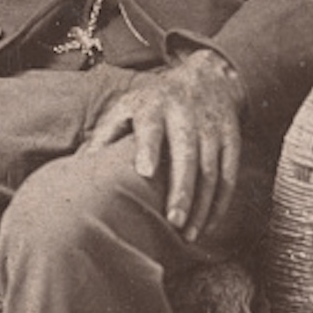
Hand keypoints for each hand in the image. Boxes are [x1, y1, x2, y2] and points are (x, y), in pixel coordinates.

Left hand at [85, 49, 245, 240]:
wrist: (209, 77)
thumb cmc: (156, 102)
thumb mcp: (128, 107)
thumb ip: (106, 133)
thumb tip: (80, 164)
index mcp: (155, 107)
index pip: (151, 128)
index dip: (149, 148)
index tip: (145, 171)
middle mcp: (186, 116)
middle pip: (187, 155)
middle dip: (182, 189)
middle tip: (173, 221)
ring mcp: (212, 129)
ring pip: (211, 170)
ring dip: (202, 205)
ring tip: (188, 235)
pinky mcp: (232, 140)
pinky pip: (229, 176)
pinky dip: (220, 203)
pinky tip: (208, 225)